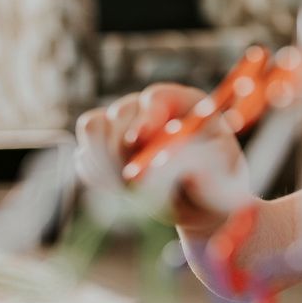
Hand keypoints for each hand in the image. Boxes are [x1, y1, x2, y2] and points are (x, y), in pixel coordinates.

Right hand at [75, 83, 251, 236]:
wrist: (203, 204)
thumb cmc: (218, 182)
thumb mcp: (217, 171)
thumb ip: (189, 161)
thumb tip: (148, 168)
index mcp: (186, 103)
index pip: (157, 98)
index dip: (145, 119)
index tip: (138, 143)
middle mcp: (151, 107)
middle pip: (120, 113)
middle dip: (126, 152)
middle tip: (142, 187)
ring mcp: (124, 124)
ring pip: (93, 127)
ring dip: (106, 163)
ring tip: (132, 191)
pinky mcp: (103, 147)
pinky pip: (83, 155)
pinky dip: (97, 176)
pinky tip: (122, 192)